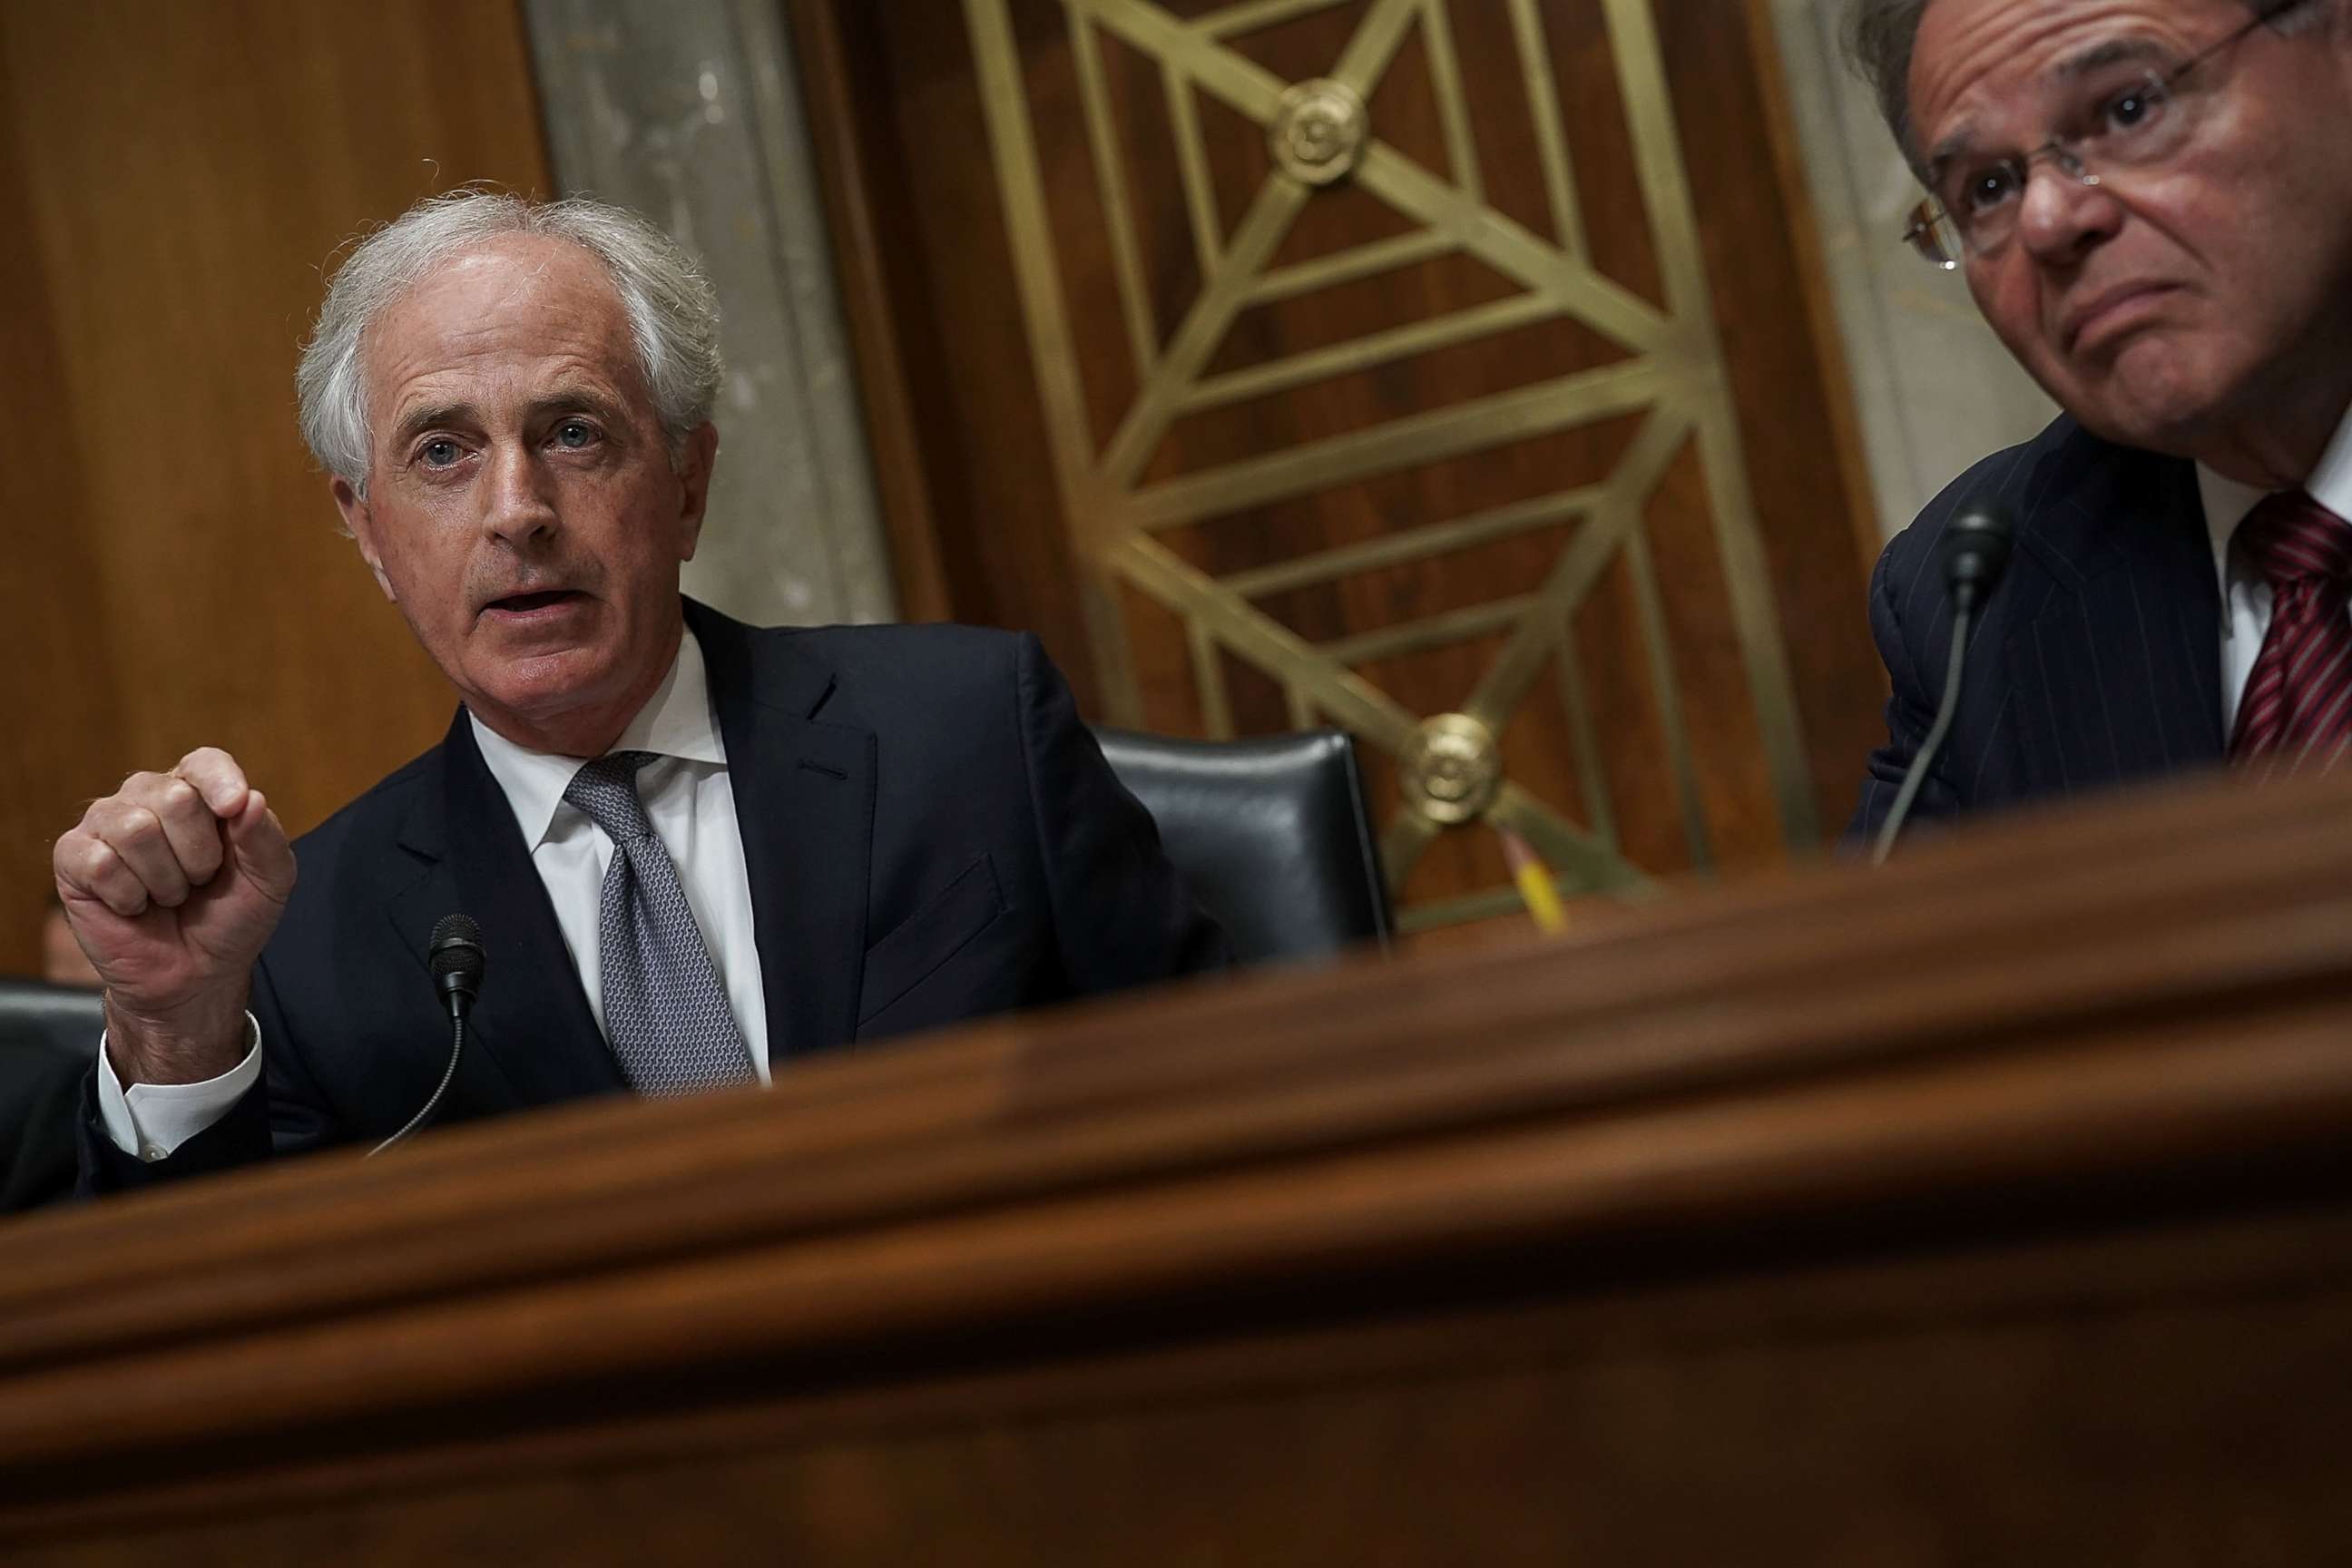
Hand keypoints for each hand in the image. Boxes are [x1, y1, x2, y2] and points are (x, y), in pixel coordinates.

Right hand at [53, 748, 296, 1084]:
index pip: (205, 763)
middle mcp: (147, 797)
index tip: (234, 807)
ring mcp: (106, 824)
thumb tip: (250, 798)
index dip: (219, 781)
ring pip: (135, 828)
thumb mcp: (269, 880)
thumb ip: (265, 837)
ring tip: (168, 895)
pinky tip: (135, 905)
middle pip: (173, 796)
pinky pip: (101, 862)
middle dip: (199, 854)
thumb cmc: (231, 919)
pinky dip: (130, 896)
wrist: (195, 974)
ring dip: (165, 878)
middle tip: (199, 881)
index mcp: (198, 793)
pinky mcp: (73, 858)